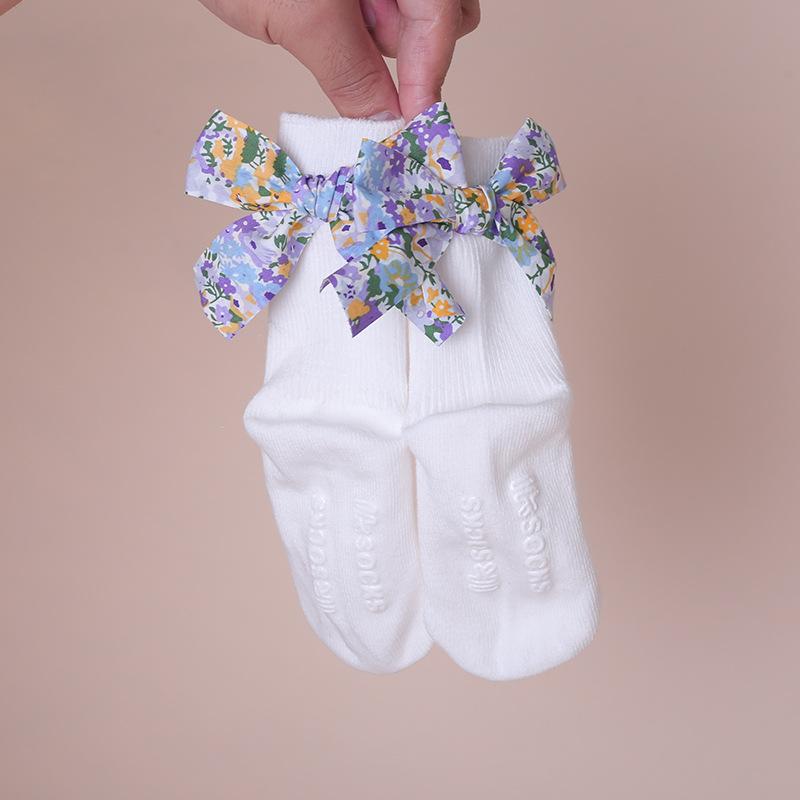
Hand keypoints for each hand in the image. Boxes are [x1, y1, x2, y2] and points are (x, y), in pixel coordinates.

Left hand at [196, 0, 479, 119]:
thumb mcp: (300, 18)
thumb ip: (351, 73)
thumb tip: (384, 119)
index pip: (441, 19)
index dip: (429, 77)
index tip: (415, 126)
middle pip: (442, 14)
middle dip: (408, 47)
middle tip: (358, 50)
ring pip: (411, 14)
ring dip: (377, 36)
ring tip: (324, 21)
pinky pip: (380, 10)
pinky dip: (359, 26)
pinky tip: (321, 16)